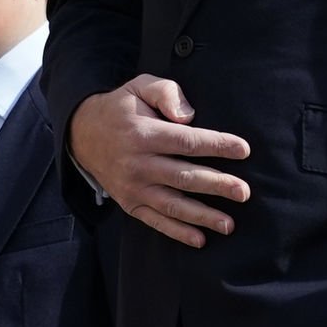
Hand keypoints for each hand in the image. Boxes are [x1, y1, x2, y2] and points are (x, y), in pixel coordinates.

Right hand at [70, 76, 251, 249]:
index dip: (217, 145)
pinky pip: (156, 221)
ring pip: (173, 205)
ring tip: (229, 224)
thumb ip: (166, 93)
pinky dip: (178, 233)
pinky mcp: (130, 204)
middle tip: (244, 192)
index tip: (243, 150)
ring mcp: (134, 188)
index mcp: (144, 134)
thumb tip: (189, 115)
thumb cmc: (121, 109)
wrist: (82, 134)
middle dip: (217, 185)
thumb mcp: (140, 87)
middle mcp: (139, 164)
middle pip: (184, 177)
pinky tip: (200, 239)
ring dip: (203, 216)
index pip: (187, 141)